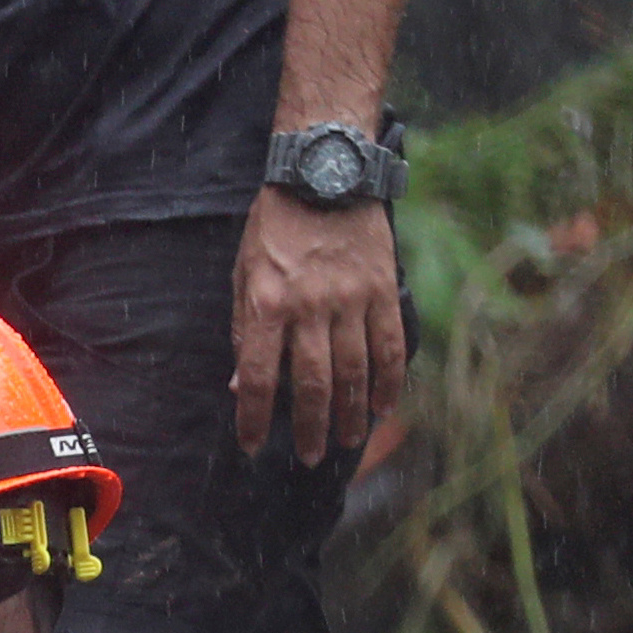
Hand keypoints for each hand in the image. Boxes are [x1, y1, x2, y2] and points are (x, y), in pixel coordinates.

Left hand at [232, 190, 403, 463]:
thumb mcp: (243, 276)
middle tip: (311, 456)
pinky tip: (385, 406)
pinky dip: (389, 380)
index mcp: (267, 306)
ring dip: (353, 413)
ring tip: (348, 441)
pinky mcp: (384, 289)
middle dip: (310, 428)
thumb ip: (245, 332)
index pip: (259, 379)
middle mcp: (310, 308)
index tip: (253, 447)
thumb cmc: (275, 228)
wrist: (325, 176)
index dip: (255, 420)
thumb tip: (242, 387)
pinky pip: (390, 344)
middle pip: (312, 385)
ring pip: (354, 371)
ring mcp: (352, 300)